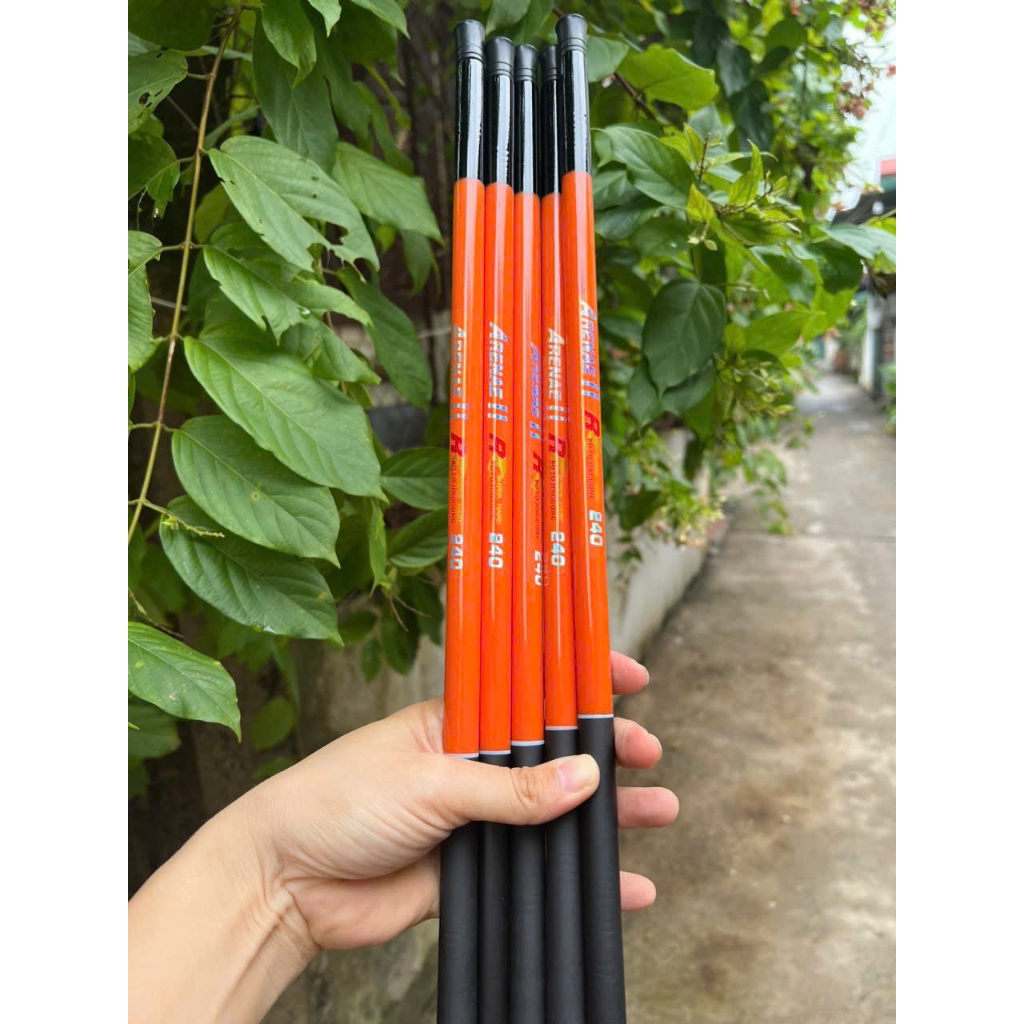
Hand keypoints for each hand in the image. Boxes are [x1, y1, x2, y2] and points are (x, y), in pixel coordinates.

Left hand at [245, 651, 678, 955]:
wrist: (284, 882)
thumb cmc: (338, 801)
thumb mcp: (430, 782)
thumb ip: (510, 788)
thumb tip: (586, 778)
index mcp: (456, 721)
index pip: (529, 689)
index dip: (579, 681)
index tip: (631, 677)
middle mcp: (470, 765)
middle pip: (552, 754)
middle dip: (605, 751)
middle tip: (649, 753)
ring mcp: (471, 819)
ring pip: (552, 814)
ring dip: (606, 815)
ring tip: (660, 811)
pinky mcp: (468, 871)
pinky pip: (534, 872)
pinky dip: (576, 880)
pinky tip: (624, 888)